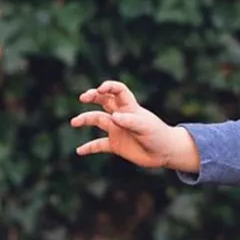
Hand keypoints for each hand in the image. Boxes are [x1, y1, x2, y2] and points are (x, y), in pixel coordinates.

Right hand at [70, 80, 198, 171]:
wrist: (164, 152)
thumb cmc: (158, 135)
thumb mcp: (145, 127)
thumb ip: (130, 121)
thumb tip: (113, 117)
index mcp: (129, 107)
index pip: (117, 90)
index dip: (108, 87)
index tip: (99, 90)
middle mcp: (120, 116)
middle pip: (103, 101)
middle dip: (92, 96)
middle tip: (83, 98)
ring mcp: (117, 130)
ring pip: (97, 120)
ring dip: (85, 119)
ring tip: (74, 123)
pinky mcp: (115, 145)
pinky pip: (99, 145)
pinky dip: (89, 147)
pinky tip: (79, 151)